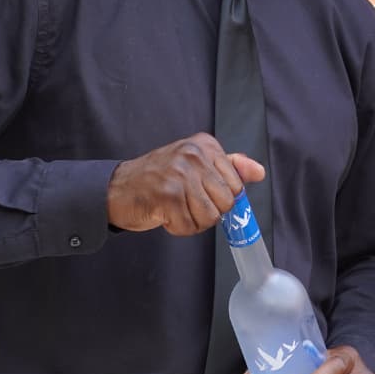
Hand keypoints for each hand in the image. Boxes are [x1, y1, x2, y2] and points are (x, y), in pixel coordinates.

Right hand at [107, 133, 263, 234]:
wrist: (116, 188)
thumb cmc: (156, 179)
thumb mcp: (196, 166)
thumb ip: (229, 167)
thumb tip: (258, 172)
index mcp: (204, 145)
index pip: (236, 185)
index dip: (219, 197)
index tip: (199, 192)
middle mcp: (193, 155)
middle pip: (226, 203)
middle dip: (207, 211)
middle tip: (185, 202)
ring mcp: (180, 174)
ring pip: (210, 217)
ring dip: (192, 221)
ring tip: (175, 208)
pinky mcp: (167, 196)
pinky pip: (189, 226)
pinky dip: (177, 227)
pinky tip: (165, 213)